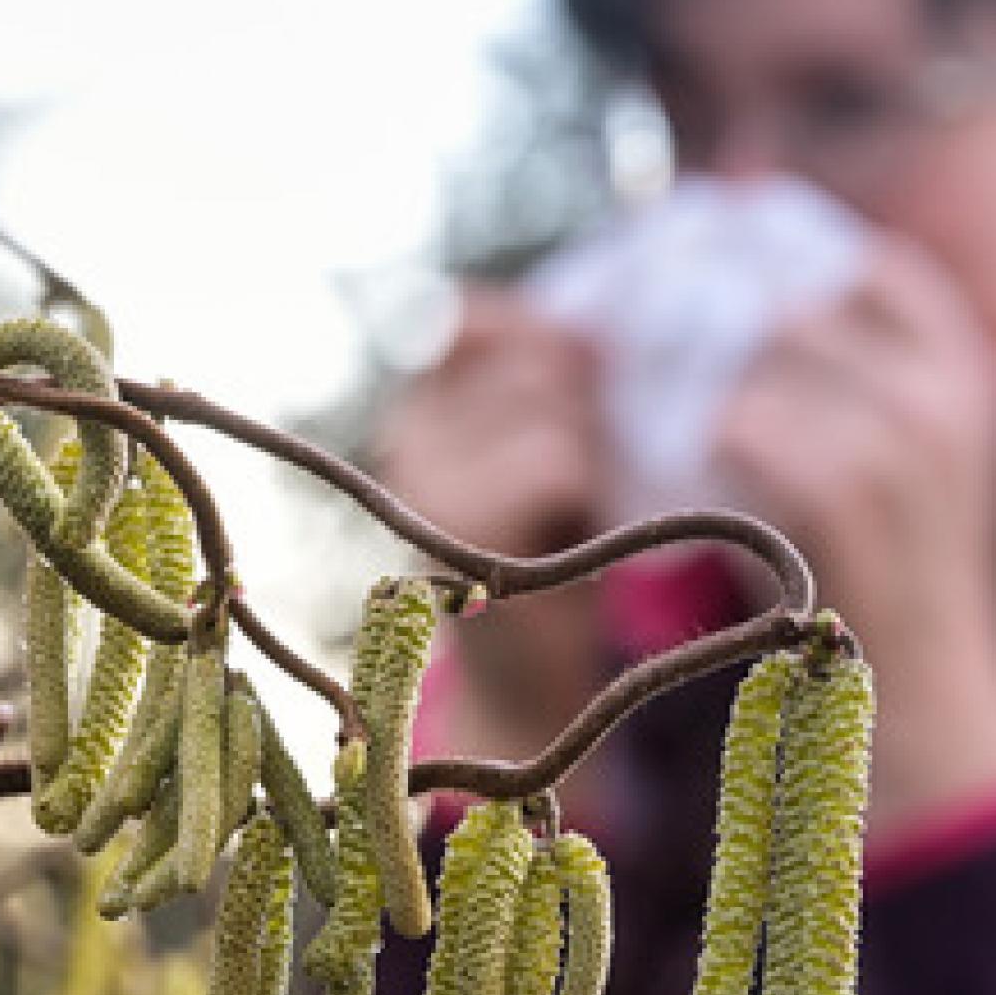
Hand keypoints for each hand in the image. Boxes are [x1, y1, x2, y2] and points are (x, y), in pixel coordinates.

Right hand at [369, 287, 609, 755]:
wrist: (526, 680)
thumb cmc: (553, 549)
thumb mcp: (553, 440)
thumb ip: (553, 375)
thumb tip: (589, 332)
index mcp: (424, 396)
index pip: (480, 315)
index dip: (550, 350)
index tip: (573, 405)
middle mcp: (406, 424)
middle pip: (535, 356)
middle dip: (584, 413)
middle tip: (572, 489)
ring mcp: (419, 473)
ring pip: (551, 411)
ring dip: (589, 461)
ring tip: (565, 517)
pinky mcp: (449, 521)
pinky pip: (552, 463)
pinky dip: (581, 501)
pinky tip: (559, 538)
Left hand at [709, 234, 995, 827]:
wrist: (932, 712)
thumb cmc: (891, 589)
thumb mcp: (908, 469)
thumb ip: (857, 384)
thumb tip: (758, 302)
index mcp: (968, 376)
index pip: (875, 267)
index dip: (792, 245)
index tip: (715, 245)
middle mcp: (944, 396)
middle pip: (801, 306)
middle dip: (718, 316)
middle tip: (644, 334)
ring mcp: (901, 442)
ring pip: (763, 360)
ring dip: (697, 383)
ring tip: (650, 413)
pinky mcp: (846, 495)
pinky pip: (741, 426)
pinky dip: (694, 446)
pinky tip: (674, 475)